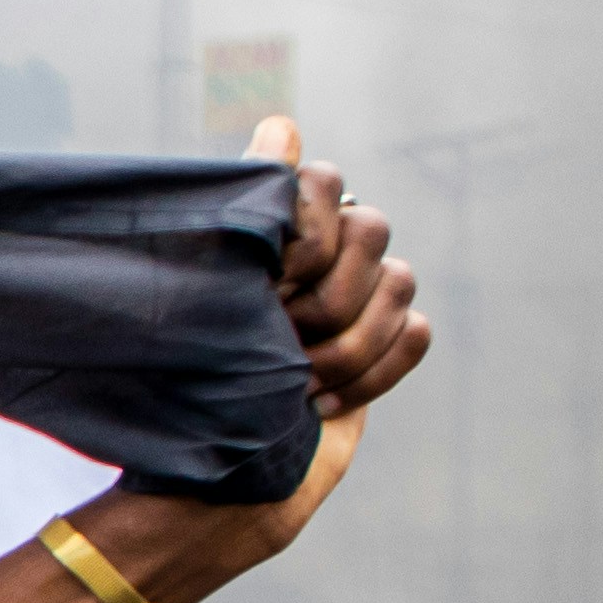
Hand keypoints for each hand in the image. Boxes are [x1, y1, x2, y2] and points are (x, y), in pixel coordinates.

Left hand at [90, 116, 435, 599]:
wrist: (210, 476)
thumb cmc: (187, 380)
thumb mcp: (196, 287)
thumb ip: (247, 205)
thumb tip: (282, 125)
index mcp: (269, 233)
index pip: (324, 182)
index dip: (303, 233)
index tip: (264, 281)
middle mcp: (318, 256)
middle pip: (371, 230)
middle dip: (323, 298)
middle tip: (274, 344)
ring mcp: (354, 302)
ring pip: (397, 283)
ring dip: (342, 345)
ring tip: (290, 384)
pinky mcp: (381, 350)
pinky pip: (415, 332)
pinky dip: (371, 373)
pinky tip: (320, 402)